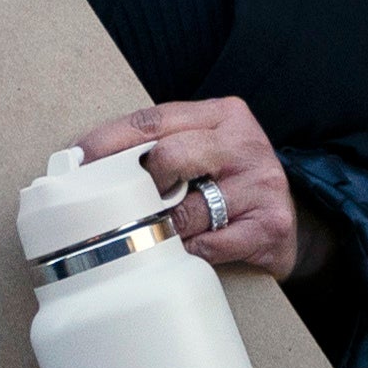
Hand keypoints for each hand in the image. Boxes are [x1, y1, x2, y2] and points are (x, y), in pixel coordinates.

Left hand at [75, 98, 300, 280]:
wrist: (289, 224)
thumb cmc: (231, 185)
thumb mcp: (202, 151)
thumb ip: (159, 147)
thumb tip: (86, 165)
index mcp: (223, 115)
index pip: (153, 118)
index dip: (109, 139)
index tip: (77, 160)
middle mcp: (245, 143)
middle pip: (170, 156)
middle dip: (140, 185)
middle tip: (126, 205)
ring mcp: (262, 183)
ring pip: (188, 209)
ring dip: (164, 228)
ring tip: (158, 233)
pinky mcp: (271, 224)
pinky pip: (211, 244)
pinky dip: (191, 252)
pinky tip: (188, 251)